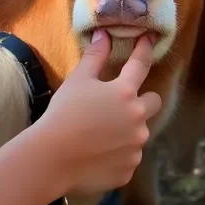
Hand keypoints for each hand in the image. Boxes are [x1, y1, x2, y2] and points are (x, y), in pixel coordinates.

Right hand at [40, 30, 162, 194]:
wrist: (50, 160)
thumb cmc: (63, 114)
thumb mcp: (78, 80)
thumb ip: (95, 56)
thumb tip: (104, 34)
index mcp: (125, 93)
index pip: (141, 64)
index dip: (145, 49)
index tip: (149, 40)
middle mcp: (137, 119)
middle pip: (154, 102)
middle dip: (144, 99)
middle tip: (123, 102)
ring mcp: (135, 147)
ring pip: (139, 132)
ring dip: (127, 130)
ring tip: (101, 134)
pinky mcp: (128, 170)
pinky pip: (128, 157)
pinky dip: (118, 154)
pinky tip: (98, 154)